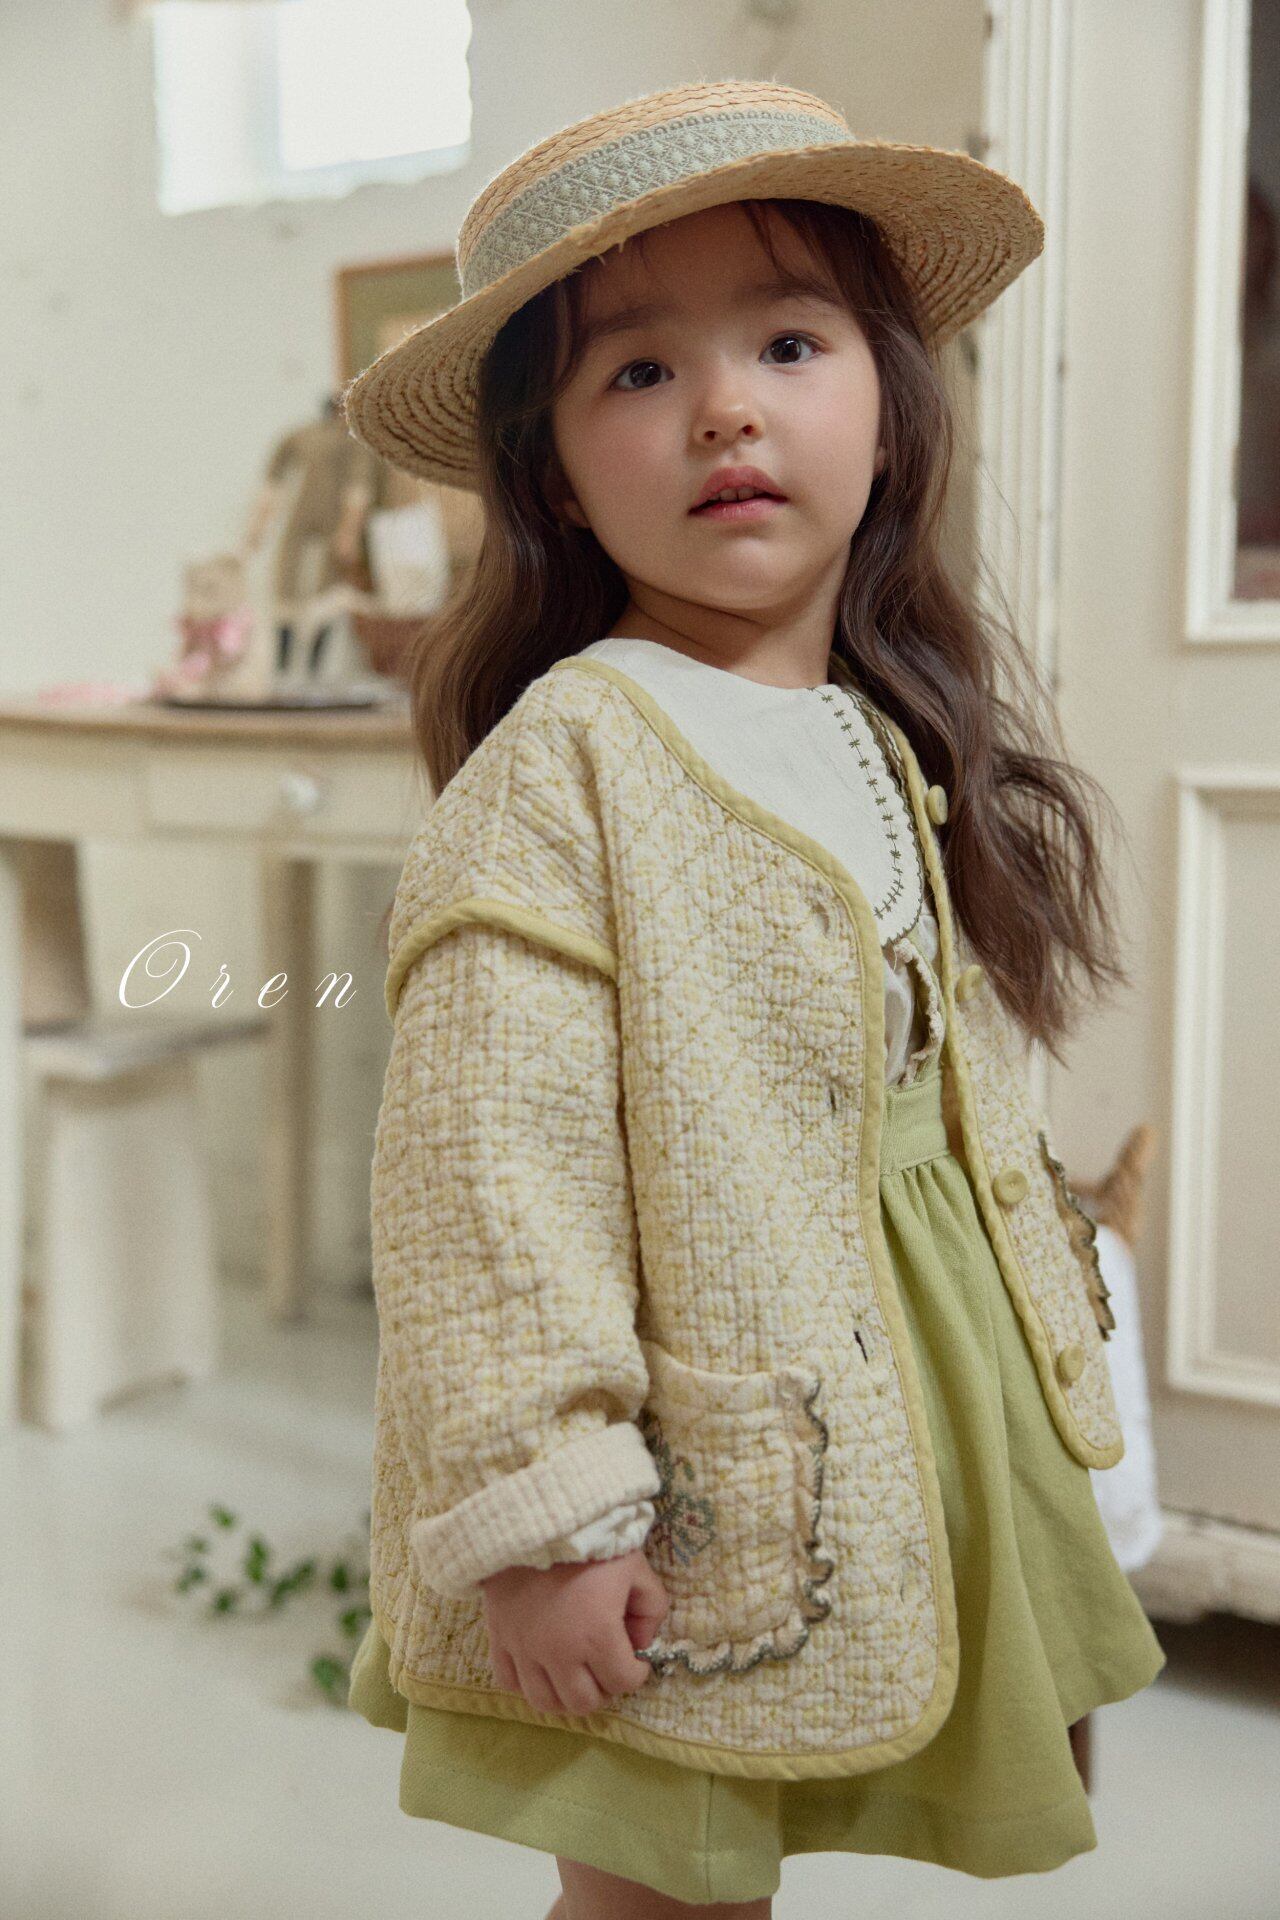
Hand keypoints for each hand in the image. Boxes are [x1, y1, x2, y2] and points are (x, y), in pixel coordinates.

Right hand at [480, 1547, 668, 1717]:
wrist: (537, 1516)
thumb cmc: (592, 1540)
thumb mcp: (636, 1569)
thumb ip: (651, 1610)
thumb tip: (641, 1643)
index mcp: (596, 1636)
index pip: (623, 1683)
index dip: (637, 1673)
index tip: (636, 1658)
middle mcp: (558, 1652)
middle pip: (583, 1703)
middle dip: (602, 1689)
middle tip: (606, 1666)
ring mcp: (524, 1648)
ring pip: (545, 1702)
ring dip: (565, 1693)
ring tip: (575, 1671)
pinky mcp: (499, 1637)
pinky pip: (509, 1681)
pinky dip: (527, 1681)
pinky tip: (541, 1663)